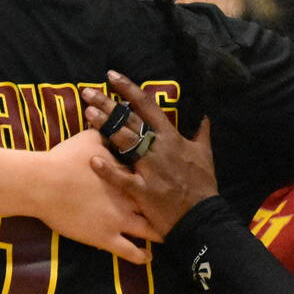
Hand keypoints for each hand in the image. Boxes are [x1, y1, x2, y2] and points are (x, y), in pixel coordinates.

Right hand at [31, 129, 162, 263]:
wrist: (44, 183)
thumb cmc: (65, 159)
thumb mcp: (90, 138)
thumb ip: (108, 134)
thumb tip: (116, 124)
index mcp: (128, 175)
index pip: (152, 179)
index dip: (160, 182)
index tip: (168, 184)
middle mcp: (130, 199)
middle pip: (158, 207)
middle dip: (167, 210)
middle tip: (175, 212)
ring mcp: (120, 220)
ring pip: (150, 231)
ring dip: (160, 233)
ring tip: (166, 235)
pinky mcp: (106, 238)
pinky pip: (131, 252)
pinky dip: (142, 256)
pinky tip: (147, 256)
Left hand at [81, 71, 217, 237]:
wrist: (202, 217)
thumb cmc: (202, 185)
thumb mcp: (205, 155)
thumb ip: (202, 134)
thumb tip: (205, 117)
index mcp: (171, 137)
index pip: (148, 105)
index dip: (129, 88)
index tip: (112, 76)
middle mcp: (158, 148)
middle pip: (129, 120)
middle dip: (108, 104)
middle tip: (87, 92)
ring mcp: (150, 168)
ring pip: (124, 142)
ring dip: (105, 126)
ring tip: (87, 113)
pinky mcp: (142, 190)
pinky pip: (122, 178)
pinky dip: (107, 169)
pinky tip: (92, 160)